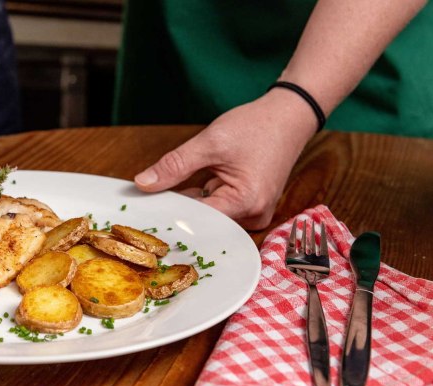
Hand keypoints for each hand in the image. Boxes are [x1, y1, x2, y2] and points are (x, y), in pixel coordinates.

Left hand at [134, 90, 317, 229]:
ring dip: (190, 203)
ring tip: (168, 191)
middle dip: (177, 209)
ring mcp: (254, 213)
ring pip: (209, 217)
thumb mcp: (210, 143)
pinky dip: (203, 199)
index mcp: (246, 202)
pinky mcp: (250, 207)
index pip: (196, 218)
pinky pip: (218, 210)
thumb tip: (143, 184)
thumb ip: (174, 166)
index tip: (143, 207)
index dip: (169, 212)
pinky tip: (189, 188)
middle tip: (147, 199)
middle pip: (203, 222)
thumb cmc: (257, 126)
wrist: (289, 116)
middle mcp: (254, 215)